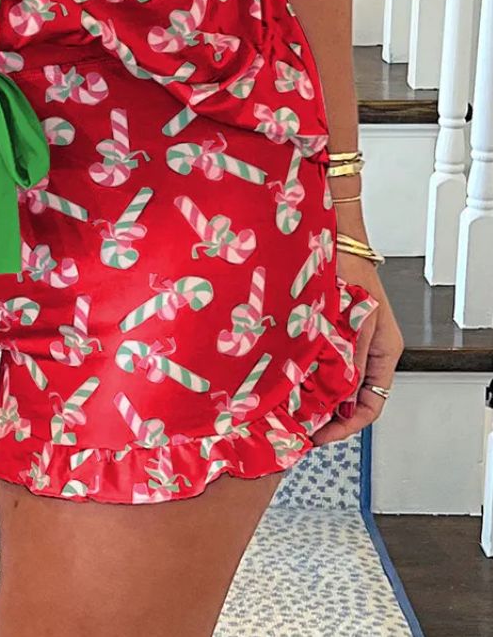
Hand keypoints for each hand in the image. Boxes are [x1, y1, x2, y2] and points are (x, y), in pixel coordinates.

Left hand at [309, 252, 402, 445]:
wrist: (336, 242)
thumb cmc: (353, 269)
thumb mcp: (360, 319)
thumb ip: (356, 357)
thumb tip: (348, 395)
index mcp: (385, 352)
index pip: (373, 404)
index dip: (349, 426)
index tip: (324, 435)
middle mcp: (369, 353)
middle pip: (354, 400)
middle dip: (331, 417)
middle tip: (304, 429)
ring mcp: (350, 345)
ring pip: (337, 384)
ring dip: (318, 399)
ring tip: (294, 411)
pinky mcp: (332, 335)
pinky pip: (324, 366)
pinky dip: (310, 378)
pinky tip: (291, 382)